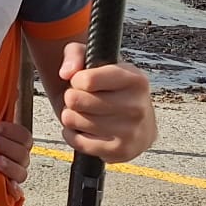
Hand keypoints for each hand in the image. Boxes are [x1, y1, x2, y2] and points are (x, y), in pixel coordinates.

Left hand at [0, 117, 32, 198]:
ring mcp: (12, 174)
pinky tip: (7, 188)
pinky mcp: (4, 189)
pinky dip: (13, 190)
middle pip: (24, 153)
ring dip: (10, 166)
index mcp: (14, 141)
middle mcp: (17, 158)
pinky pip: (15, 192)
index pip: (24, 137)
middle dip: (9, 146)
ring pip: (22, 172)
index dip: (13, 132)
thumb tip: (7, 87)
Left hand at [56, 43, 156, 162]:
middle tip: (84, 99)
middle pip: (76, 100)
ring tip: (85, 112)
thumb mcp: (96, 59)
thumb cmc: (112, 87)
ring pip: (73, 120)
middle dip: (72, 98)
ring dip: (72, 115)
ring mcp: (130, 131)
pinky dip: (73, 135)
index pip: (86, 80)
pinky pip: (77, 142)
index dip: (76, 80)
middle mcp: (136, 106)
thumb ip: (75, 54)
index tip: (84, 82)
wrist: (139, 120)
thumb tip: (66, 72)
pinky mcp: (120, 151)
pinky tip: (83, 128)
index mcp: (134, 79)